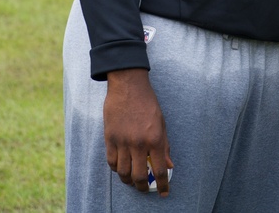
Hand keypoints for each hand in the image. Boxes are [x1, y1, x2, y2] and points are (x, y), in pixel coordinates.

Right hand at [103, 68, 173, 194]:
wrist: (128, 86)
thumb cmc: (148, 103)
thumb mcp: (162, 123)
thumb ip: (165, 145)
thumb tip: (169, 165)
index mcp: (155, 139)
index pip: (159, 169)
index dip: (162, 184)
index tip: (164, 192)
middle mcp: (138, 143)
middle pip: (138, 176)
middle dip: (142, 187)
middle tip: (145, 188)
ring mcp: (122, 141)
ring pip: (122, 172)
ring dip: (128, 181)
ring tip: (132, 181)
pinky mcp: (109, 138)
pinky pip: (111, 161)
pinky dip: (116, 169)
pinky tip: (121, 168)